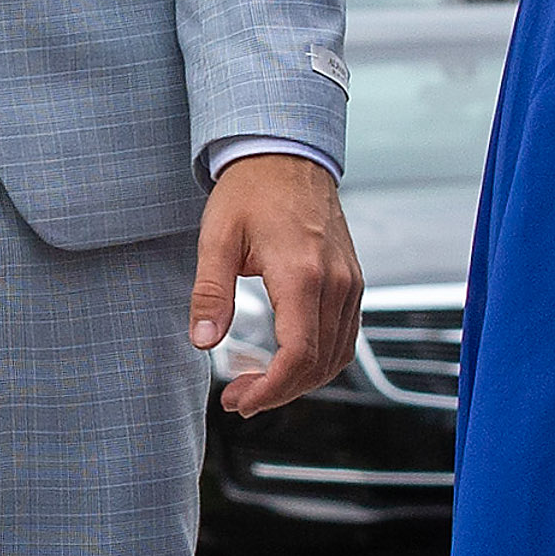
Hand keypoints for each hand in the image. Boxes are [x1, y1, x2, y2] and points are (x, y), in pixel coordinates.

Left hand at [192, 153, 359, 415]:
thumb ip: (210, 293)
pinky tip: (288, 360)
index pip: (298, 356)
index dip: (271, 390)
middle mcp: (335, 282)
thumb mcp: (217, 238)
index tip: (240, 400)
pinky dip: (319, 359)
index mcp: (302, 274)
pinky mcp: (351, 279)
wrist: (286, 154)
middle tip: (239, 397)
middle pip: (319, 364)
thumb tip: (203, 340)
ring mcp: (349, 281)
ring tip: (260, 384)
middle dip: (279, 392)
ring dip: (301, 381)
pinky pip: (344, 335)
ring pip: (337, 355)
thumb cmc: (251, 191)